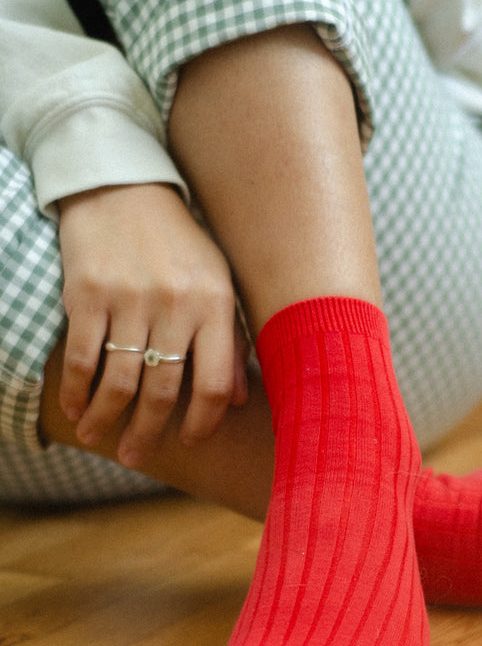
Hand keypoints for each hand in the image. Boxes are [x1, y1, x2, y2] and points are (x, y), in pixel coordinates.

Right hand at [57, 183, 248, 467]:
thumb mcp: (219, 284)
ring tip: (98, 438)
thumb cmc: (180, 244)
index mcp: (216, 306)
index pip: (215, 384)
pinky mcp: (86, 293)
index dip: (204, 422)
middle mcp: (175, 305)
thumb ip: (233, 341)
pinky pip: (80, 357)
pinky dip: (75, 390)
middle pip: (163, 391)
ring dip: (106, 419)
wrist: (123, 187)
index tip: (191, 440)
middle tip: (136, 458)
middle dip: (148, 434)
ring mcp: (129, 300)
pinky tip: (74, 408)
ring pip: (118, 381)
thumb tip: (242, 401)